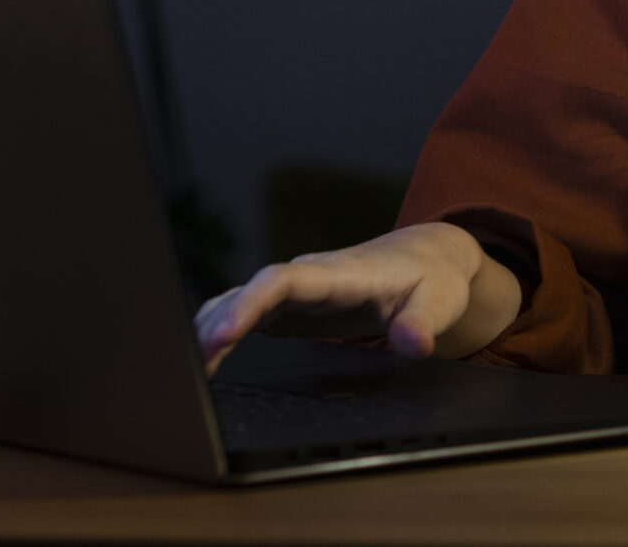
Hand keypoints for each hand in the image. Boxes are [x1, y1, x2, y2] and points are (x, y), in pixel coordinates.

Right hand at [191, 221, 521, 377]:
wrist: (429, 257)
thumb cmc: (433, 279)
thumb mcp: (441, 301)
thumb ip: (424, 323)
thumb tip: (412, 345)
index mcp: (341, 273)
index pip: (284, 281)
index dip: (250, 303)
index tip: (225, 333)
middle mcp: (310, 277)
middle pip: (249, 292)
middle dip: (217, 324)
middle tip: (191, 367)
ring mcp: (297, 291)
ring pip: (240, 300)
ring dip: (211, 328)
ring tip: (186, 369)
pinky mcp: (292, 307)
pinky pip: (246, 314)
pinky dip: (220, 333)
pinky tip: (201, 361)